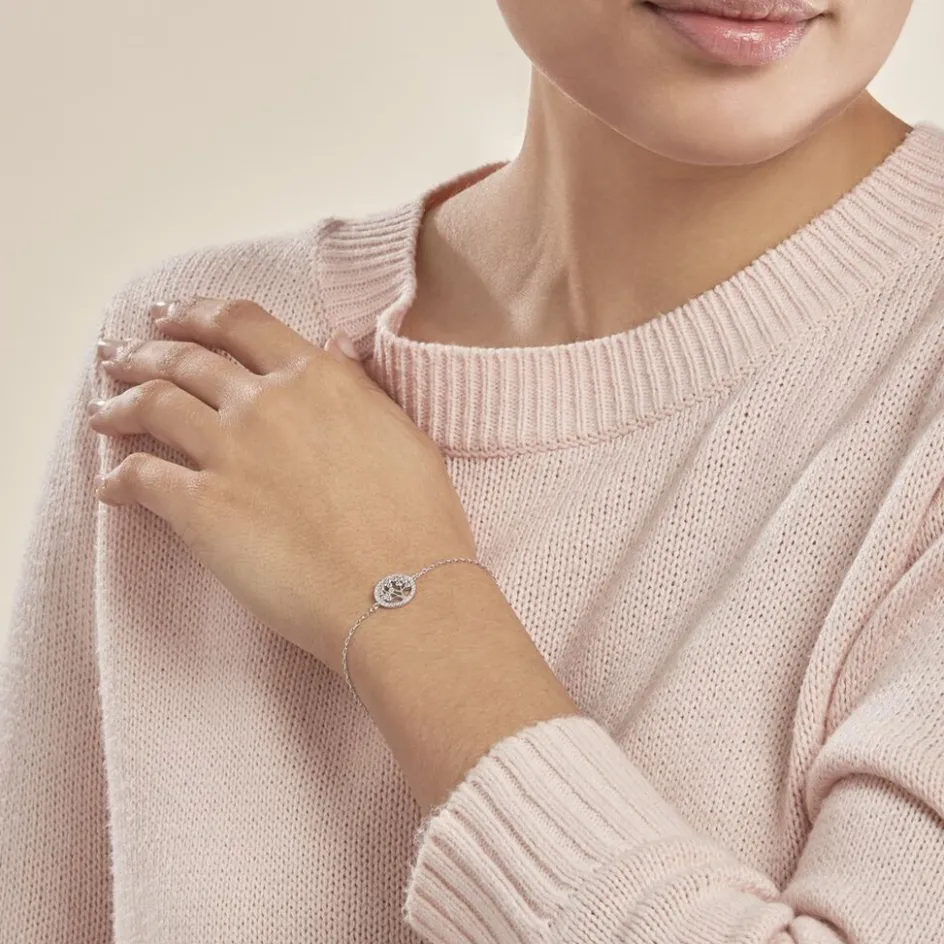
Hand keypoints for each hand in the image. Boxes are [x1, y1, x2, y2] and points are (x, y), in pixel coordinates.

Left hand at [87, 295, 479, 675]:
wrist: (402, 593)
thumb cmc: (417, 523)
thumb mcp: (403, 435)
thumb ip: (358, 388)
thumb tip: (333, 348)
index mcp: (317, 380)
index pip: (241, 323)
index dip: (196, 312)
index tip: (171, 315)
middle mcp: (266, 403)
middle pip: (186, 358)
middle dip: (146, 351)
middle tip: (122, 355)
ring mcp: (230, 453)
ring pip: (153, 405)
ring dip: (120, 403)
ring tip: (104, 410)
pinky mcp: (201, 508)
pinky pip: (139, 478)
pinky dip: (116, 478)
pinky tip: (110, 485)